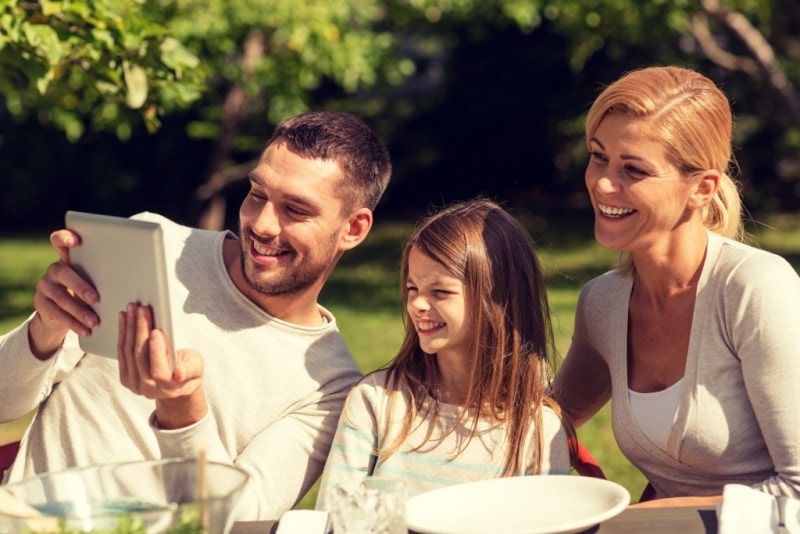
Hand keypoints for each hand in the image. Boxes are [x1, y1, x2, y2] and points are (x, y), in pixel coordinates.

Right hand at [29, 229, 99, 358]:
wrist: (60, 314)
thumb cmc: (87, 291)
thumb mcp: (95, 280)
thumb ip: (105, 274)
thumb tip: (138, 277)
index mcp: (68, 258)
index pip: (59, 240)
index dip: (64, 238)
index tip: (75, 241)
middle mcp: (54, 269)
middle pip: (63, 272)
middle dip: (80, 286)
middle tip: (95, 299)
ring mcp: (45, 286)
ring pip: (61, 298)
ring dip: (79, 311)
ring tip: (95, 321)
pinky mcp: (40, 304)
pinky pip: (57, 314)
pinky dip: (74, 323)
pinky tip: (86, 330)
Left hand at [118, 303, 206, 428]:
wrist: (176, 383)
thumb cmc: (189, 370)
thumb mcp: (196, 368)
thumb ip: (188, 370)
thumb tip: (178, 373)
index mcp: (169, 388)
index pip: (159, 371)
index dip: (156, 352)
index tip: (156, 331)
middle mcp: (148, 389)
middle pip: (140, 358)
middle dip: (141, 330)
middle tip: (141, 309)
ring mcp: (134, 384)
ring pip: (128, 353)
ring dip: (129, 328)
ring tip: (132, 309)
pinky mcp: (125, 377)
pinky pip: (122, 353)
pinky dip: (123, 333)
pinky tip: (125, 319)